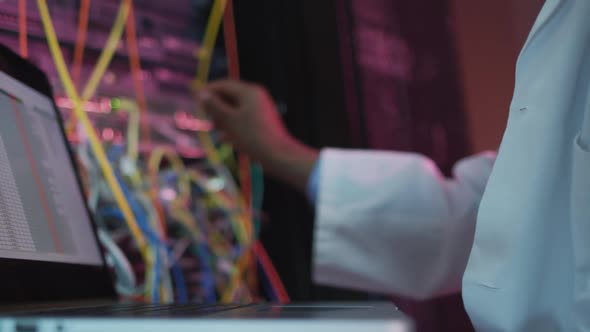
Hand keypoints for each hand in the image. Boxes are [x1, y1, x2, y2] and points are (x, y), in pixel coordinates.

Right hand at [199, 80, 317, 191]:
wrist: (277, 156)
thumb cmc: (252, 136)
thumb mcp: (229, 120)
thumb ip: (214, 106)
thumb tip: (201, 93)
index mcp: (249, 91)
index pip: (223, 84)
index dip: (207, 91)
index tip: (194, 101)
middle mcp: (255, 96)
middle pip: (229, 96)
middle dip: (216, 108)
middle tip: (207, 120)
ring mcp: (260, 109)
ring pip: (235, 109)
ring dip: (223, 118)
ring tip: (218, 131)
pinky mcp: (261, 122)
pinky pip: (242, 119)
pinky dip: (233, 126)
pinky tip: (227, 138)